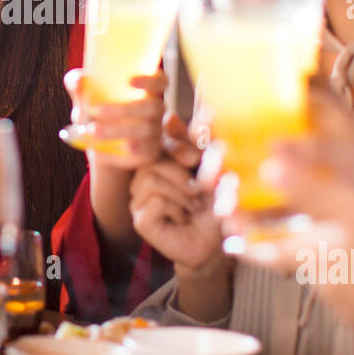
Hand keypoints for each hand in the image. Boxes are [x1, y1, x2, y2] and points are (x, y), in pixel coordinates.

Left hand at [64, 67, 166, 169]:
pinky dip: (124, 149)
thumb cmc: (93, 109)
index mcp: (145, 90)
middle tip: (95, 111)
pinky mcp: (149, 151)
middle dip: (124, 108)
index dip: (151, 79)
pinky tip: (104, 149)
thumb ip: (78, 84)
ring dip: (117, 130)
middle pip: (153, 106)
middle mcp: (155, 109)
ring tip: (91, 130)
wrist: (95, 143)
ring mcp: (155, 131)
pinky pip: (143, 150)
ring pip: (145, 128)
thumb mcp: (83, 95)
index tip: (130, 81)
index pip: (160, 81)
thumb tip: (78, 81)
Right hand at [129, 151, 222, 271]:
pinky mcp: (140, 221)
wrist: (215, 238)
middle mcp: (141, 179)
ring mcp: (138, 201)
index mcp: (155, 163)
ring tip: (194, 204)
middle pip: (150, 160)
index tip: (195, 158)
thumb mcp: (205, 166)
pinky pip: (155, 202)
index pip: (154, 142)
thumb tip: (168, 116)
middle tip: (199, 189)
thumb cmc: (212, 201)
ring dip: (180, 192)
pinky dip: (176, 208)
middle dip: (180, 172)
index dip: (175, 146)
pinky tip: (184, 217)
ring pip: (150, 180)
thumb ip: (189, 142)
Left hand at [252, 115, 353, 331]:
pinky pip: (352, 285)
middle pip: (295, 259)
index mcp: (315, 255)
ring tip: (330, 234)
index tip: (229, 233)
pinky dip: (350, 269)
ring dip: (321, 254)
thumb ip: (311, 190)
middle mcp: (324, 283)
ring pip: (325, 272)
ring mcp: (349, 303)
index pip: (266, 248)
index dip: (246, 240)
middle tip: (280, 227)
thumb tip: (269, 168)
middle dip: (284, 243)